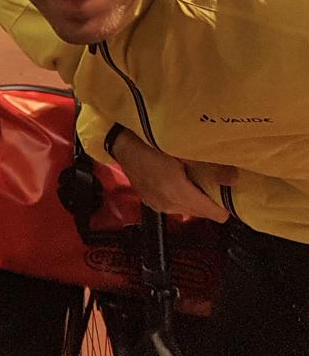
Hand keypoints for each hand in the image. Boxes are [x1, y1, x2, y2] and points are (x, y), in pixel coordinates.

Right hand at [111, 129, 235, 223]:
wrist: (120, 141)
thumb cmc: (149, 141)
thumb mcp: (183, 149)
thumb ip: (210, 167)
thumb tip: (234, 180)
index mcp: (177, 193)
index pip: (214, 214)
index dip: (224, 203)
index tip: (228, 188)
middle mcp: (168, 205)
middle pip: (203, 213)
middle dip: (210, 199)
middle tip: (214, 178)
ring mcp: (158, 205)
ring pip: (188, 209)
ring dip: (195, 197)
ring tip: (196, 177)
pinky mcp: (150, 201)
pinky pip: (174, 205)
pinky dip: (180, 196)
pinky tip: (178, 179)